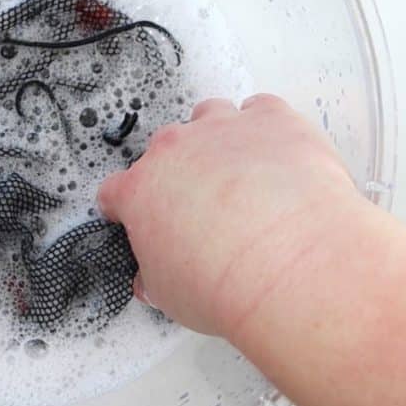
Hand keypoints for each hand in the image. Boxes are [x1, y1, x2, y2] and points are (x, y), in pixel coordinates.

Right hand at [98, 94, 367, 336]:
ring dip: (217, 138)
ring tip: (239, 171)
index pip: (115, 191)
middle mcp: (175, 150)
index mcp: (140, 191)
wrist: (290, 265)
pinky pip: (260, 109)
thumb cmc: (227, 282)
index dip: (125, 207)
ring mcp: (222, 129)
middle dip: (179, 173)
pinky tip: (274, 153)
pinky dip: (264, 126)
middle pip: (164, 149)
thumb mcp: (170, 296)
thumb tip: (154, 280)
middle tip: (202, 207)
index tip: (136, 217)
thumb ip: (154, 277)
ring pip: (209, 116)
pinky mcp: (271, 120)